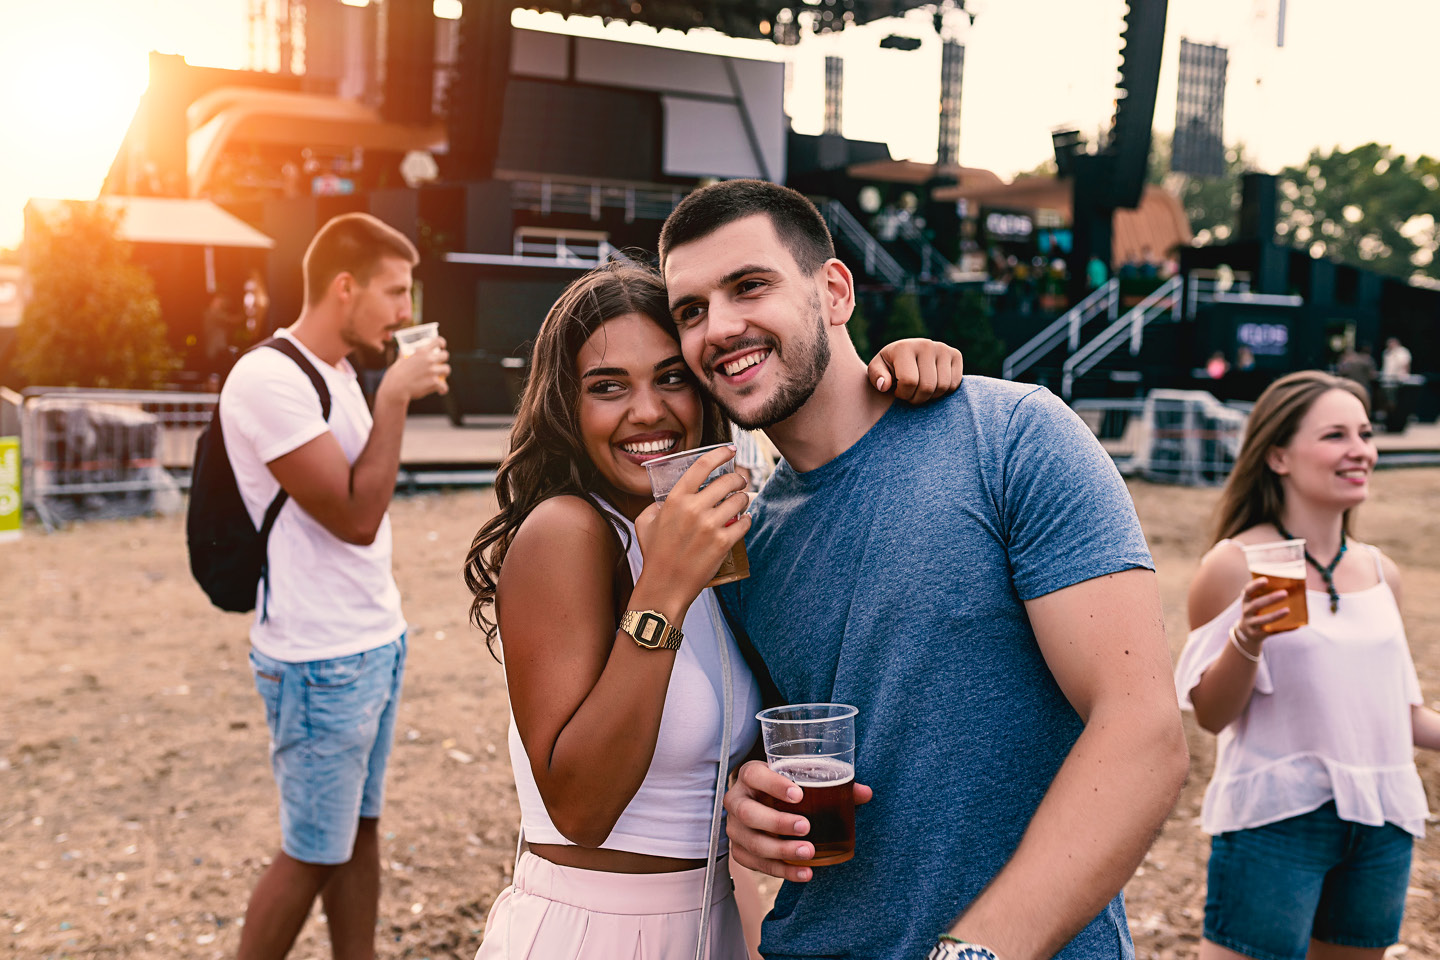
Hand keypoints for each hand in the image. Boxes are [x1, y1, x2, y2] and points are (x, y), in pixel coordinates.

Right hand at [379, 337, 450, 401]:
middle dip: (443, 359)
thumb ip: (403, 354)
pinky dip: (443, 389)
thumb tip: (402, 350)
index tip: (442, 346)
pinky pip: (444, 385)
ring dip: (444, 373)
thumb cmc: (396, 374)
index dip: (441, 343)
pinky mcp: (435, 382)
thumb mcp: (400, 359)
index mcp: (422, 351)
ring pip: (447, 369)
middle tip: (440, 364)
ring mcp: (433, 371)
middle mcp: (429, 359)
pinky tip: (441, 391)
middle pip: (445, 355)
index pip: (437, 341)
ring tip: (441, 377)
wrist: (396, 387)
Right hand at [633, 446, 750, 610]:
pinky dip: (747, 520)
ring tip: (741, 501)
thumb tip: (667, 499)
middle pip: (727, 480)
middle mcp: (694, 509)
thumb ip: (656, 505)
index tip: (730, 450)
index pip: (702, 465)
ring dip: (744, 498)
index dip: (720, 453)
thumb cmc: (654, 554)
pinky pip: (745, 523)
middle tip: (739, 482)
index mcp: (675, 499)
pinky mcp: (723, 543)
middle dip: (738, 478)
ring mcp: (710, 526)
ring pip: (740, 500)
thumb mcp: (644, 522)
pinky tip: (744, 520)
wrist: (664, 586)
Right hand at [724, 759, 872, 882]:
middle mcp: (737, 800)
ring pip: (751, 842)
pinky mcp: (739, 851)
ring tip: (808, 853)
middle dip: (777, 822)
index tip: (799, 794)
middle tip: (807, 826)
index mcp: (751, 775)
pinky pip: (756, 864)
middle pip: (749, 813)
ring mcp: (735, 828)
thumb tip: (865, 793)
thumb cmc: (787, 788)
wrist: (765, 804)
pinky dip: (782, 871)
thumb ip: (833, 784)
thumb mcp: (804, 780)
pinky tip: (805, 873)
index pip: (755, 775)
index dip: (774, 785)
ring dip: (781, 850)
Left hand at [869, 339, 962, 402]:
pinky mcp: (956, 355)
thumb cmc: (889, 366)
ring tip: (919, 390)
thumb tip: (885, 385)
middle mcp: (926, 345)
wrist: (907, 355)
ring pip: (943, 387)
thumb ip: (877, 377)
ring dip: (930, 397)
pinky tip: (932, 386)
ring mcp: (943, 349)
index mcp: (904, 347)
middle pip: (927, 387)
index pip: (909, 382)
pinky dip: (944, 392)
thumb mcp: (877, 370)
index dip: (903, 394)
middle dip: (916, 398)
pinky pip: (954, 384)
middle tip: (909, 394)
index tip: (897, 391)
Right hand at [1236, 575, 1292, 646]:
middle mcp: (1247, 611)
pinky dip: (1284, 628)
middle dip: (1270, 599)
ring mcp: (1251, 623)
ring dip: (1275, 615)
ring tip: (1288, 610)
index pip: (1248, 591)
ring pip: (1263, 620)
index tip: (1266, 580)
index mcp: (1247, 600)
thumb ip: (1267, 594)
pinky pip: (1272, 631)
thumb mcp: (1256, 601)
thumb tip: (1296, 585)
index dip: (1256, 585)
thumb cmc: (1257, 611)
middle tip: (1285, 593)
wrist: (1247, 631)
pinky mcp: (1258, 634)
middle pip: (1256, 604)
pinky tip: (1295, 625)